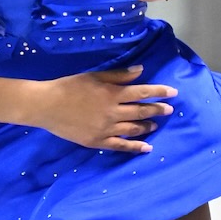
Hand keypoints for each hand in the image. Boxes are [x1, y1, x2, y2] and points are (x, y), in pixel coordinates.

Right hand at [30, 65, 177, 154]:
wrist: (47, 106)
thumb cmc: (69, 86)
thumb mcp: (94, 76)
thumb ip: (119, 75)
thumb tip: (141, 71)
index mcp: (112, 93)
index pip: (142, 92)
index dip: (159, 92)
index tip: (173, 93)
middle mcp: (113, 112)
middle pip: (141, 112)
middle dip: (157, 110)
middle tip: (169, 110)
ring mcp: (106, 129)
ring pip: (133, 129)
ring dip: (147, 127)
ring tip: (156, 125)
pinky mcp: (98, 142)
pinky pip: (121, 146)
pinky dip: (135, 147)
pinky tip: (146, 148)